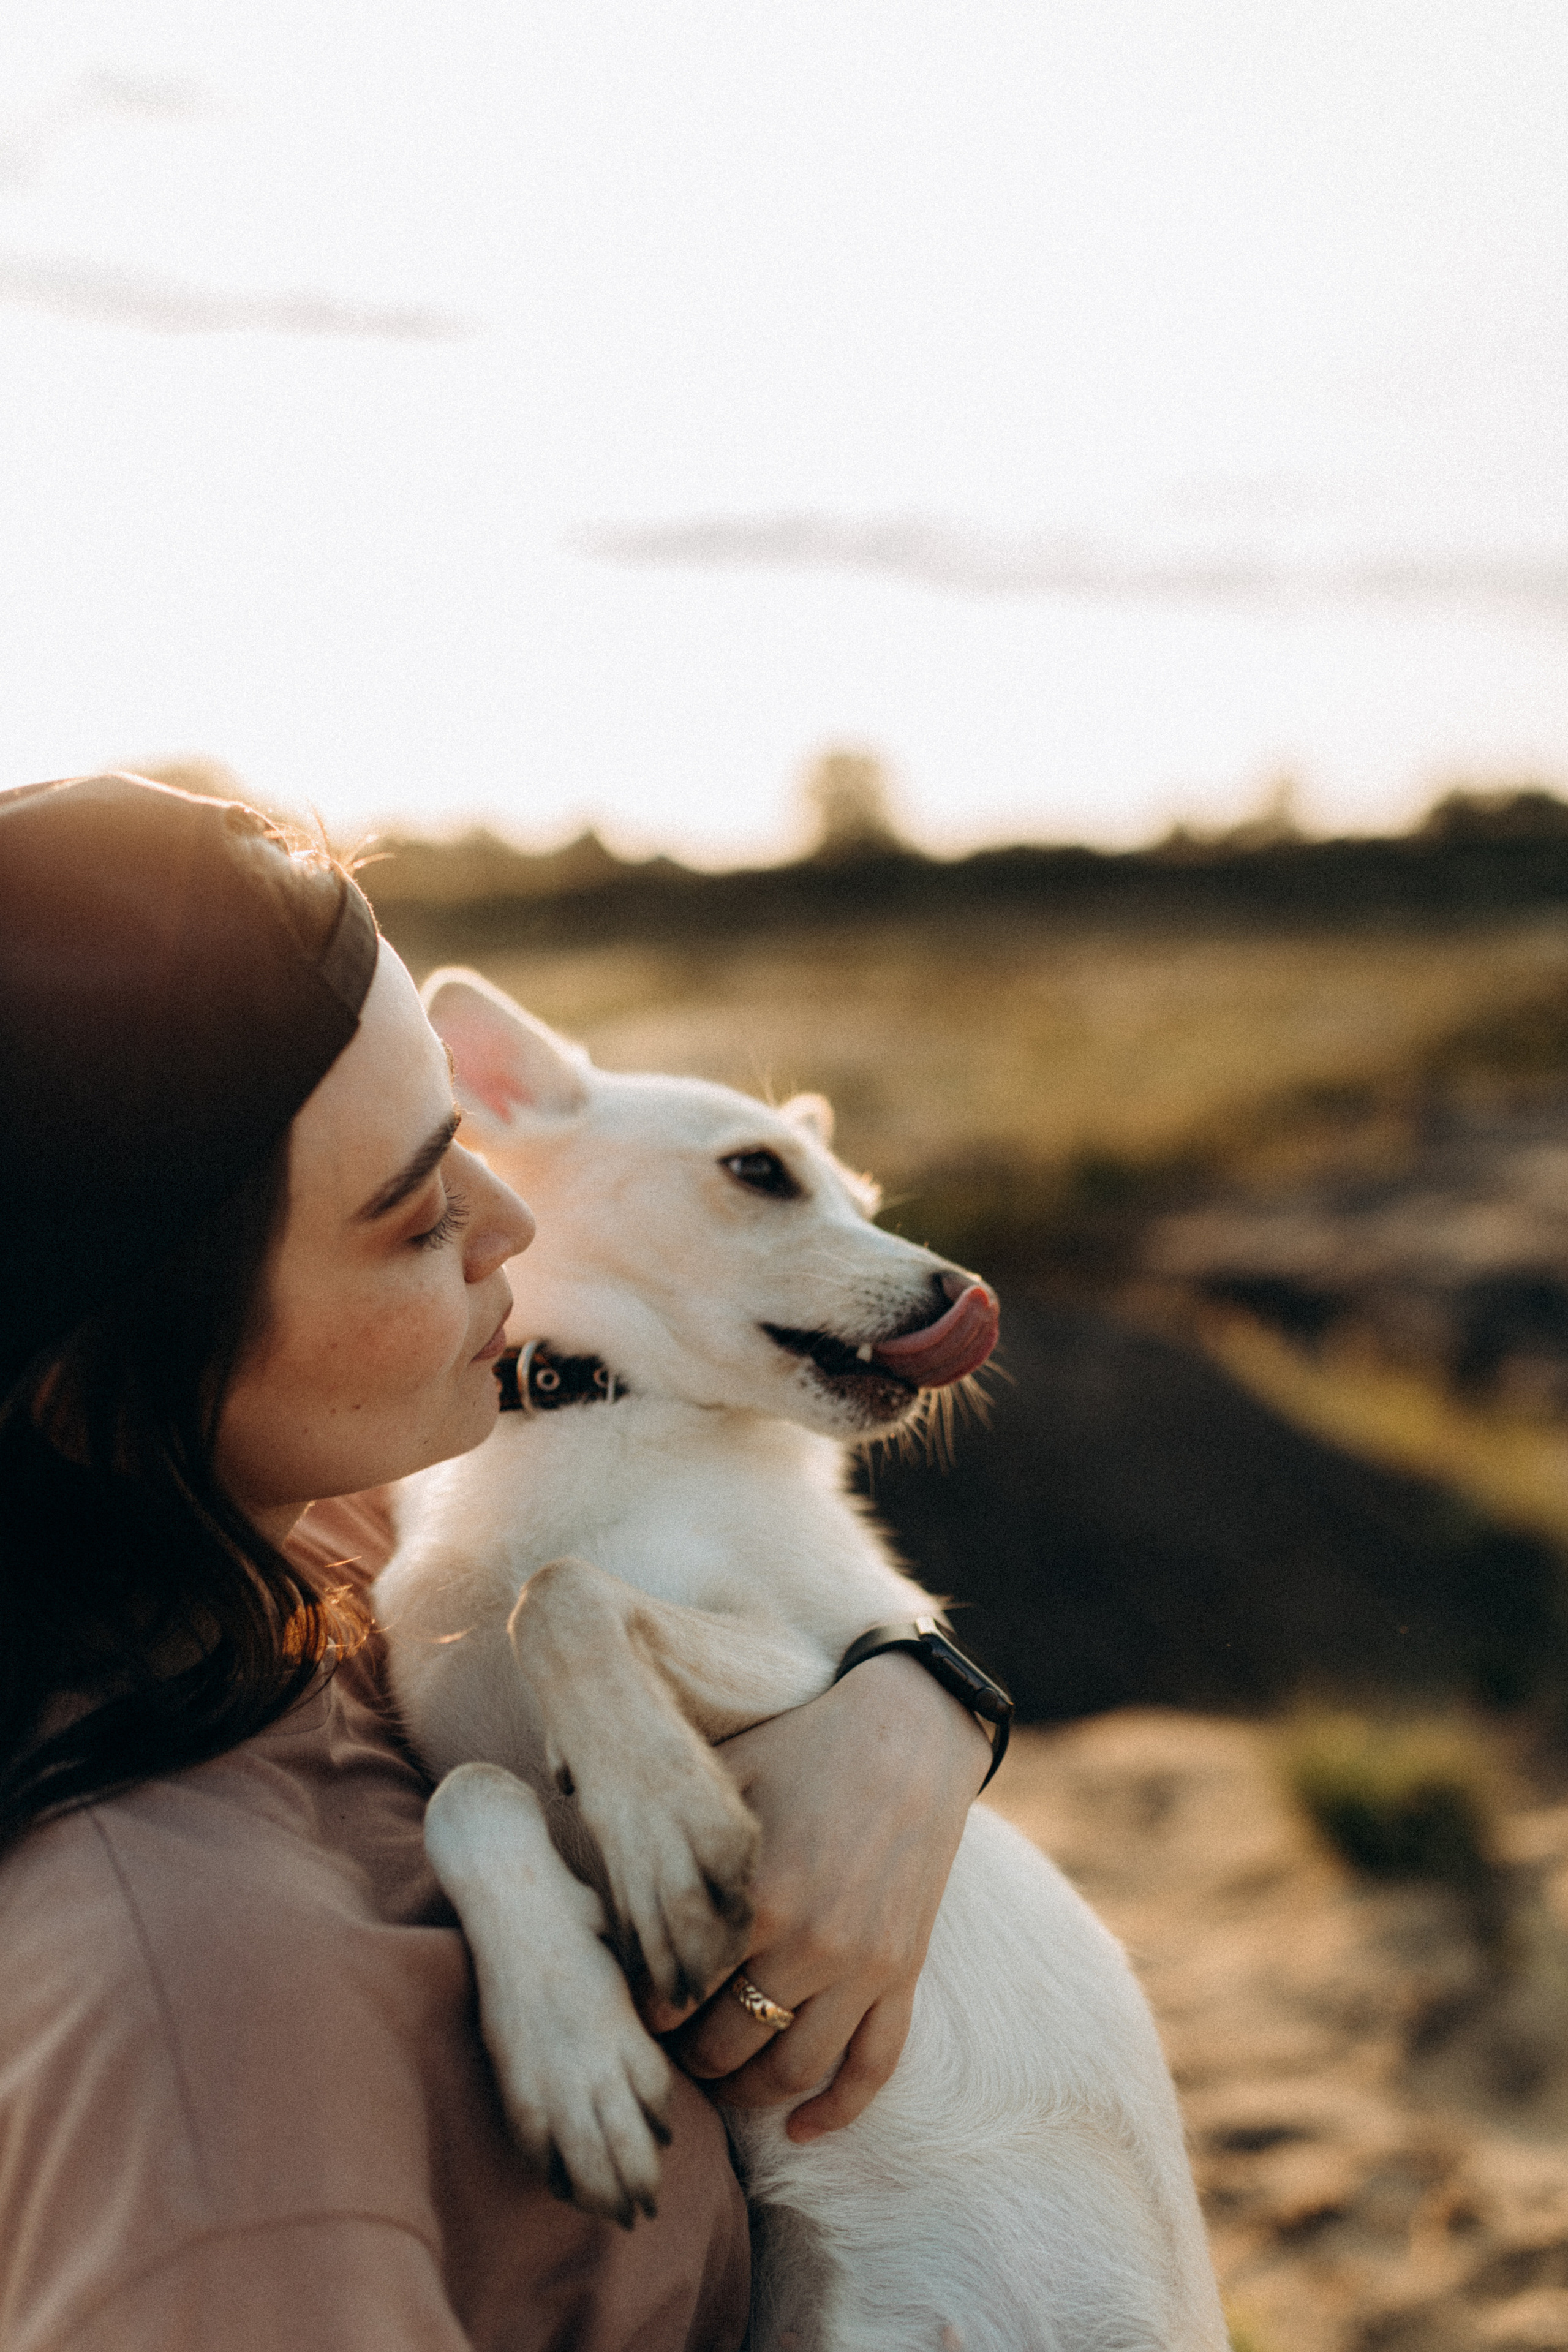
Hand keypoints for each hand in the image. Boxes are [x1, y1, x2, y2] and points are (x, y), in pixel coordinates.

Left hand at [646, 1652, 990, 2141]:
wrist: (909, 1733)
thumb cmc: (803, 1745)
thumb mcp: (724, 1777)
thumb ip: (667, 1827)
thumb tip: (577, 1818)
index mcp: (754, 1900)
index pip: (674, 1994)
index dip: (644, 2012)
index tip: (630, 2011)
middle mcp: (808, 1946)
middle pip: (725, 2045)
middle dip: (687, 2059)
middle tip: (667, 2052)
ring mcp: (861, 1967)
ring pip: (791, 2071)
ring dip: (747, 2092)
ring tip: (719, 2083)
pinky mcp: (901, 1973)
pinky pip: (873, 2067)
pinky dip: (836, 2111)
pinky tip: (799, 2130)